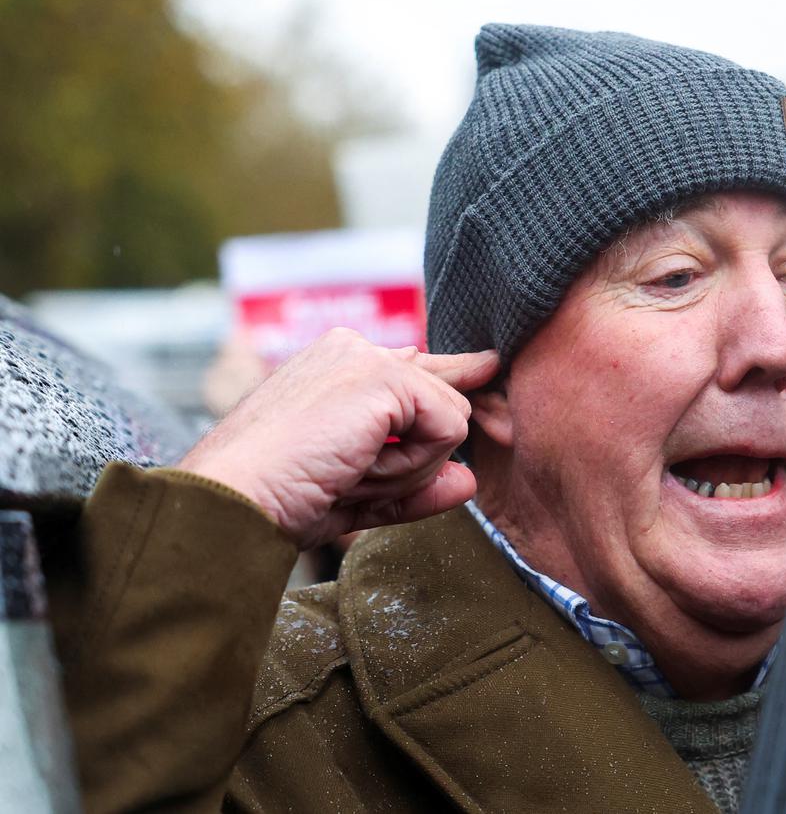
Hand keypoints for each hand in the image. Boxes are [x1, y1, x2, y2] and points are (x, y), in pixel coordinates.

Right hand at [177, 328, 499, 548]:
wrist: (232, 500)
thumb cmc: (276, 500)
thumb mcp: (357, 492)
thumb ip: (415, 485)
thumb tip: (469, 482)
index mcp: (340, 365)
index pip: (419, 369)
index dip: (456, 377)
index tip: (489, 365)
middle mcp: (355, 349)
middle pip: (445, 404)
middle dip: (412, 463)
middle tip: (347, 478)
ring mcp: (369, 357)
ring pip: (450, 422)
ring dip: (409, 469)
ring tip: (345, 472)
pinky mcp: (385, 376)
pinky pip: (450, 430)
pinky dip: (414, 466)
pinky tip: (359, 465)